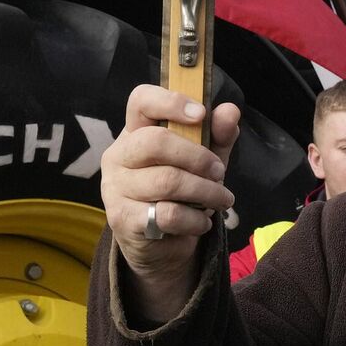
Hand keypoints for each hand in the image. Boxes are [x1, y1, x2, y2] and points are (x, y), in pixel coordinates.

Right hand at [101, 85, 240, 320]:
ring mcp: (115, 188)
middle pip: (155, 142)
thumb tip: (230, 111)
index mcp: (135, 132)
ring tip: (222, 200)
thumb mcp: (203, 160)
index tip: (201, 114)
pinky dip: (195, 219)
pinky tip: (203, 222)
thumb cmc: (181, 192)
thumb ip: (216, 136)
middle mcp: (118, 156)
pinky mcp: (122, 219)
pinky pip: (167, 214)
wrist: (159, 244)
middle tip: (220, 171)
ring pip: (167, 181)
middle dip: (198, 157)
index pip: (140, 101)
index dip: (170, 101)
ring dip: (206, 192)